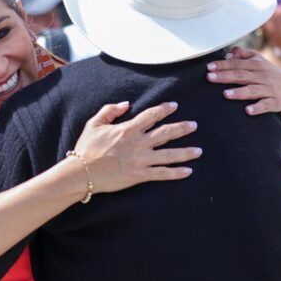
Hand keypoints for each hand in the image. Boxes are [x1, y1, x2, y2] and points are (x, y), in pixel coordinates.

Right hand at [72, 101, 201, 193]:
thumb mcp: (94, 124)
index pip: (152, 115)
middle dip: (183, 128)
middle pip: (167, 133)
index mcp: (128, 129)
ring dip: (186, 152)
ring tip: (199, 151)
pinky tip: (188, 171)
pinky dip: (176, 173)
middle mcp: (139, 143)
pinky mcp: (140, 175)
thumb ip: (110, 111)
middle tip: (194, 126)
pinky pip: (162, 173)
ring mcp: (141, 160)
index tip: (175, 105)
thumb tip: (126, 104)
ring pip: (169, 154)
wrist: (82, 172)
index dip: (165, 109)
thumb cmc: (86, 148)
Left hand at [206, 46, 280, 115]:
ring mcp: (269, 89)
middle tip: (210, 77)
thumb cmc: (268, 74)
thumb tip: (229, 53)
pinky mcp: (275, 102)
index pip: (237, 64)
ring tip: (225, 94)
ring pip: (253, 90)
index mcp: (257, 65)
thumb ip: (243, 55)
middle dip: (225, 76)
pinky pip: (265, 105)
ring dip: (239, 92)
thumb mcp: (258, 61)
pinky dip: (257, 108)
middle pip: (242, 75)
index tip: (209, 67)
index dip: (223, 65)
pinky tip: (247, 111)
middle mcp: (263, 76)